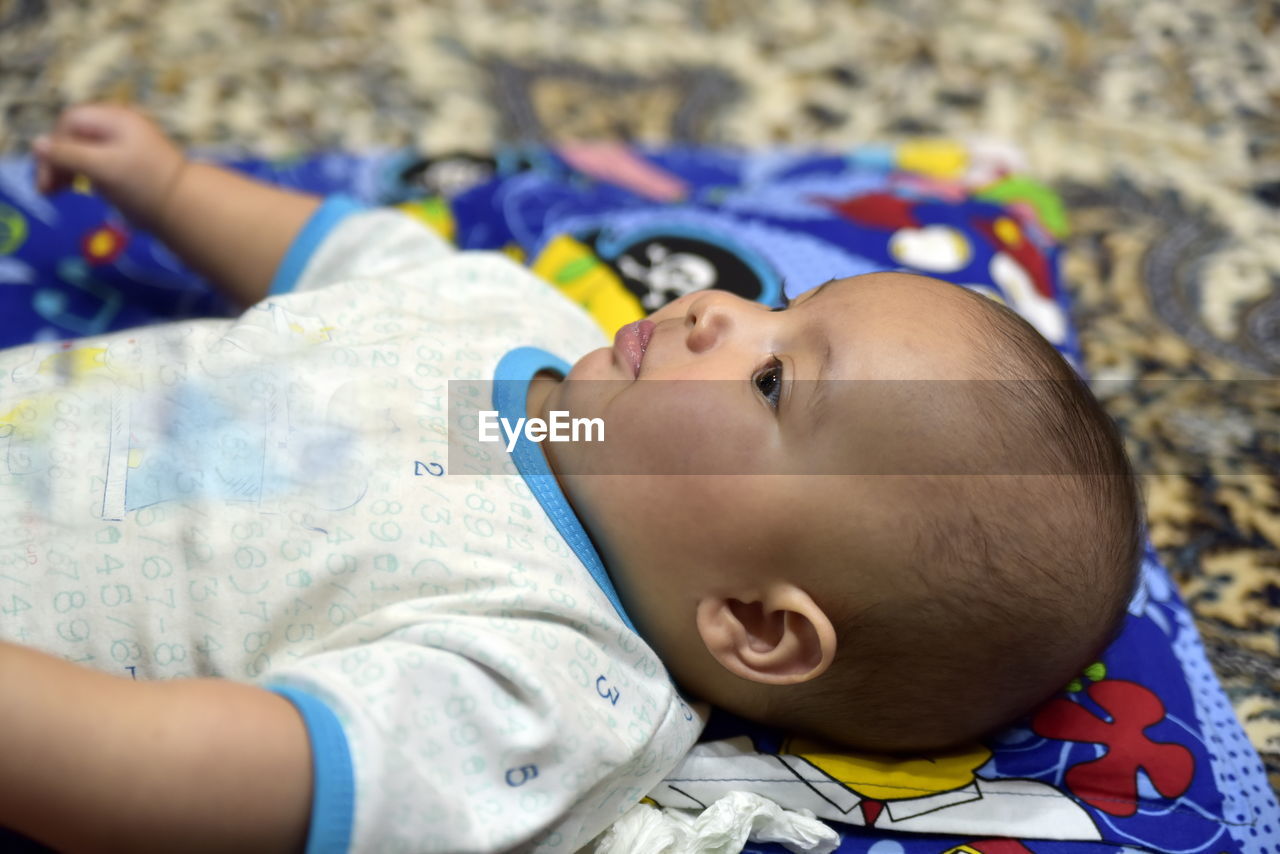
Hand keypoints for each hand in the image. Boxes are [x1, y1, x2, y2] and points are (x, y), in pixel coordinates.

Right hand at [34, 102, 186, 229]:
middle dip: (59, 159)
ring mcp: (126, 144)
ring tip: (57, 192)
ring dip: (68, 168)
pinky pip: (98, 162)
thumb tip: (37, 144)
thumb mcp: (103, 168)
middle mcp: (121, 126)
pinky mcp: (130, 164)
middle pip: (76, 135)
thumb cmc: (146, 184)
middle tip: (48, 189)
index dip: (55, 145)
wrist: (187, 207)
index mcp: (116, 118)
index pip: (70, 122)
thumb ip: (69, 155)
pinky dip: (85, 174)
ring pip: (85, 150)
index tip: (50, 175)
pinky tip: (80, 188)